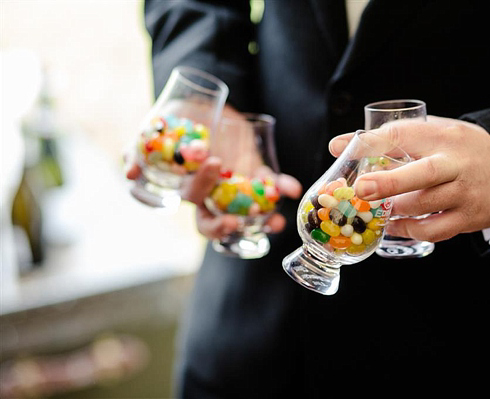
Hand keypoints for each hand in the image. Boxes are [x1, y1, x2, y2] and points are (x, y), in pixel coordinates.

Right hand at [125, 104, 301, 239]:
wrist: (201, 104)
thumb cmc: (174, 122)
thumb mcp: (152, 135)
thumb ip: (137, 152)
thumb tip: (130, 173)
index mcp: (194, 194)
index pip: (202, 218)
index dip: (213, 224)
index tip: (221, 214)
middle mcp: (217, 196)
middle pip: (225, 222)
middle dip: (231, 226)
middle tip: (237, 222)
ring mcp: (238, 185)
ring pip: (252, 210)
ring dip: (266, 218)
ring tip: (276, 222)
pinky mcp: (256, 170)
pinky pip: (272, 183)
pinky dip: (283, 185)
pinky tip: (292, 188)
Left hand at [328, 116, 489, 241]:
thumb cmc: (458, 149)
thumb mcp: (432, 132)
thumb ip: (390, 138)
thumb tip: (338, 146)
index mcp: (443, 135)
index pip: (404, 134)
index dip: (372, 142)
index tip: (341, 147)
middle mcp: (457, 164)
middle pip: (423, 174)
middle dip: (389, 182)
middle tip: (361, 189)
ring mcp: (465, 192)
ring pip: (424, 206)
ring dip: (394, 210)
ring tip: (374, 208)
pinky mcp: (470, 217)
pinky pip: (433, 230)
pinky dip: (408, 230)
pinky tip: (393, 225)